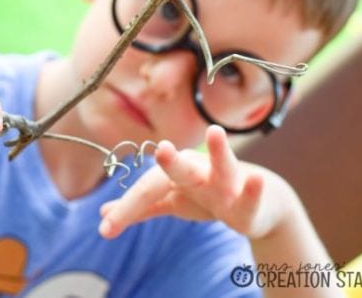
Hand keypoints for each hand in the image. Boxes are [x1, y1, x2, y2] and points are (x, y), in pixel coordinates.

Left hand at [99, 125, 290, 239]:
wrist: (256, 203)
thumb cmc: (207, 197)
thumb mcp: (172, 203)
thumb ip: (141, 207)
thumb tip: (103, 214)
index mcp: (177, 174)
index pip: (148, 191)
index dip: (126, 209)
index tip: (105, 230)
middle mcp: (198, 172)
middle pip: (180, 168)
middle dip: (171, 160)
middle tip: (162, 151)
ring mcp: (225, 183)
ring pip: (221, 167)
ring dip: (219, 151)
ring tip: (215, 132)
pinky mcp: (248, 200)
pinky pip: (249, 196)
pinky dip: (253, 189)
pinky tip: (258, 180)